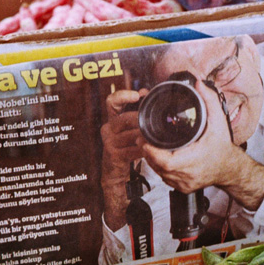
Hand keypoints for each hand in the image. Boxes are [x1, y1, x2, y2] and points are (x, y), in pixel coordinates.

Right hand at [100, 88, 146, 229]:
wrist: (114, 171)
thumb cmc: (126, 146)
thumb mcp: (130, 128)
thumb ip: (136, 111)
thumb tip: (146, 93)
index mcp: (112, 118)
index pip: (111, 101)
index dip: (123, 96)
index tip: (137, 95)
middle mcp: (108, 129)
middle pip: (125, 118)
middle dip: (141, 119)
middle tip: (154, 120)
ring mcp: (109, 143)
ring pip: (131, 135)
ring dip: (145, 135)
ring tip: (155, 135)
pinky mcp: (114, 156)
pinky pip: (133, 150)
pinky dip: (144, 149)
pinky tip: (151, 149)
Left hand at [141, 80, 263, 209]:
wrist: (230, 168)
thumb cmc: (223, 147)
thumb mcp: (219, 121)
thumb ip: (209, 100)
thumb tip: (199, 84)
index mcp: (193, 160)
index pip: (165, 161)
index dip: (151, 152)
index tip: (145, 140)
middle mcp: (188, 175)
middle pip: (158, 167)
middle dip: (148, 153)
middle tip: (143, 140)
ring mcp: (184, 184)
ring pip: (160, 174)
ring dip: (153, 161)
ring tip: (150, 147)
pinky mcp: (183, 188)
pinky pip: (165, 179)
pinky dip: (161, 169)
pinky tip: (161, 158)